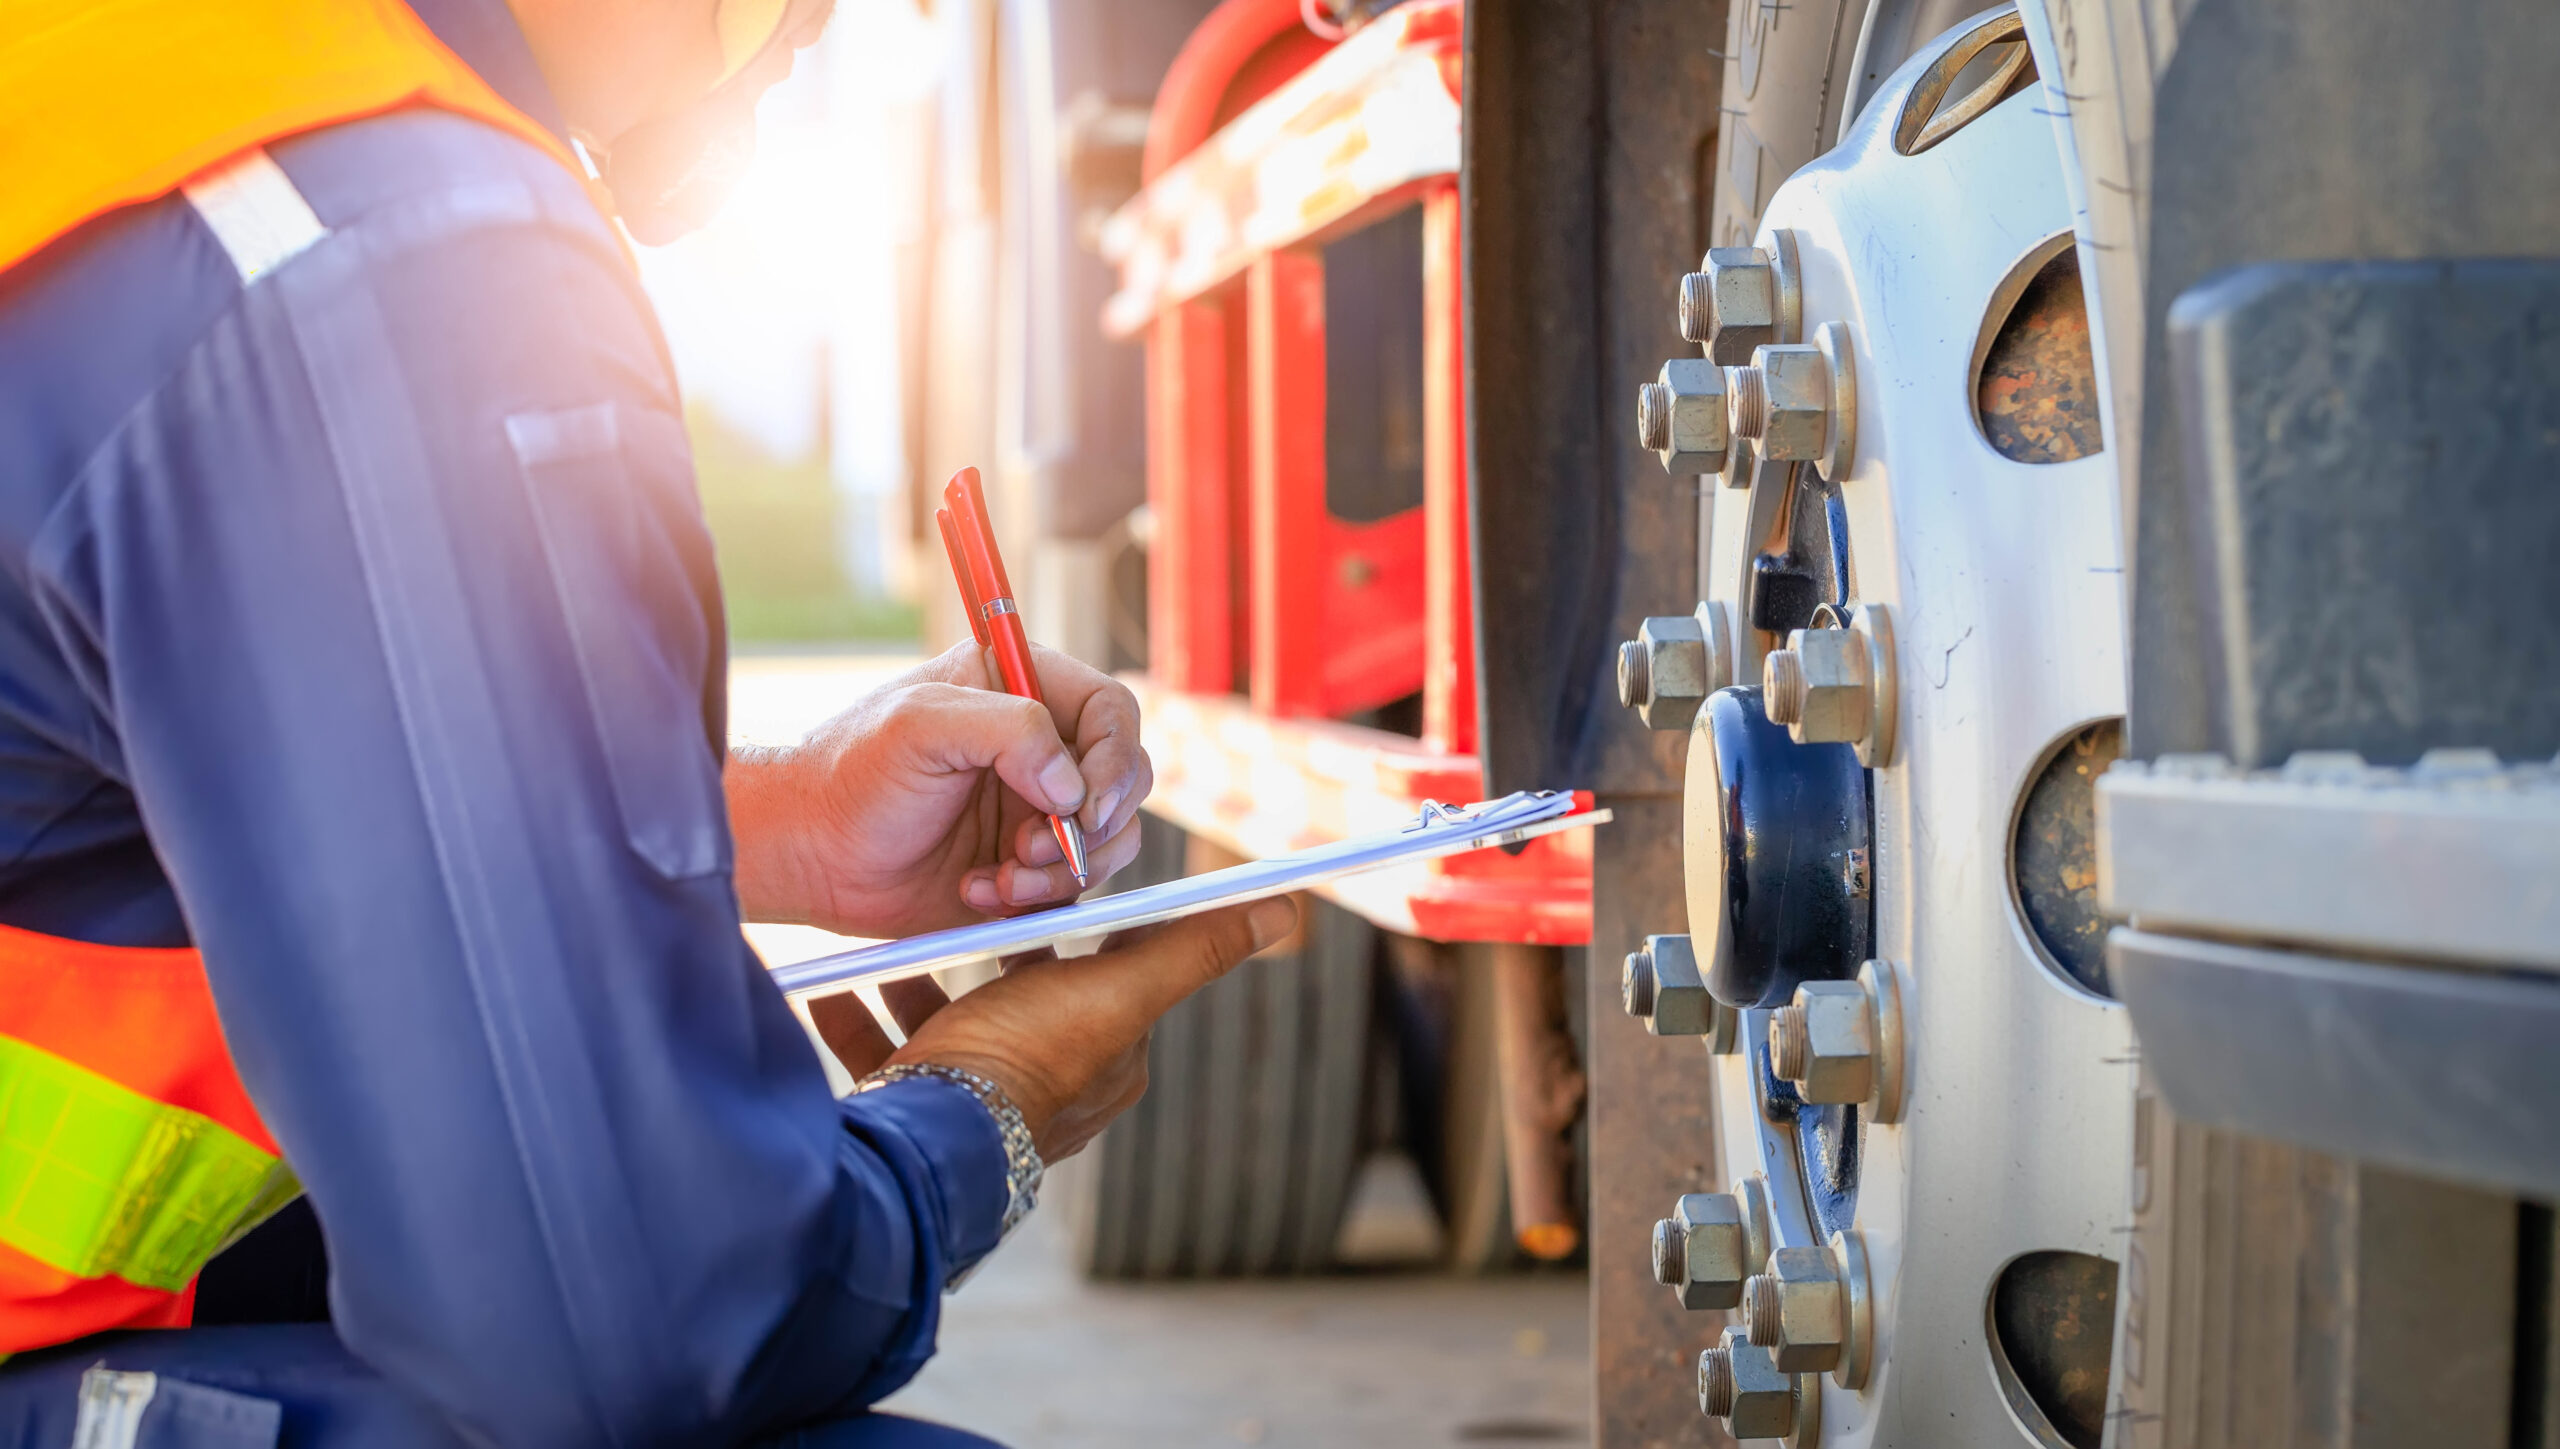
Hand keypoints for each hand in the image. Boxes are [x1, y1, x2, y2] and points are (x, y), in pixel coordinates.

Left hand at [726, 641, 1153, 937]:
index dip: (1115, 758)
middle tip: (1030, 846)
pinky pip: (1074, 887)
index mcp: (1021, 687)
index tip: (1084, 805)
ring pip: (1112, 840)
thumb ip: (1009, 729)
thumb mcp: (919, 725)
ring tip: (1001, 878)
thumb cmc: (851, 775)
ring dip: (1063, 870)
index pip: (1112, 711)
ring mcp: (1040, 807)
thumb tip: (1073, 784)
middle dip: (1091, 824)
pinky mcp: (1031, 865)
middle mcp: (1042, 746)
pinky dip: (1037, 900)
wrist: (811, 855)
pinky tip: (978, 893)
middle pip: (1127, 779)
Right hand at [808, 897, 1298, 1160]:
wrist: (929, 1137)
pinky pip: (888, 1053)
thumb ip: (1193, 946)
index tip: (1037, 871)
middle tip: (956, 895)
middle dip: (982, 941)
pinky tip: (835, 983)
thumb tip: (1284, 909)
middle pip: (1018, 990)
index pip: (1099, 966)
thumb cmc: (1028, 1057)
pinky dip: (861, 1015)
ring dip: (915, 975)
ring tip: (886, 939)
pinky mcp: (917, 1110)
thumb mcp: (1118, 987)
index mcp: (1106, 1057)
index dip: (1071, 916)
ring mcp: (979, 1100)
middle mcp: (1049, 1085)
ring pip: (947, 1020)